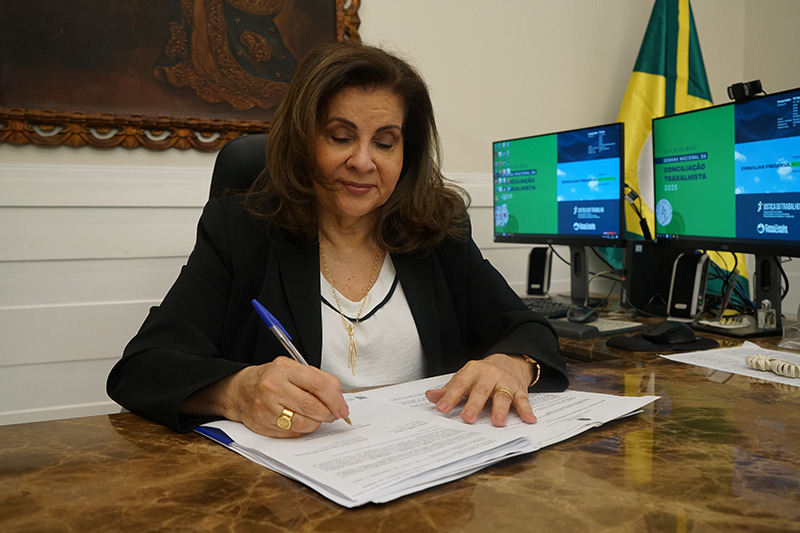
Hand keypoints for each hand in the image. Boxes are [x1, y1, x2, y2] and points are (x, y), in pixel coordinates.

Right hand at [183, 357, 350, 437]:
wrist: (239, 391)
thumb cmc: (270, 379)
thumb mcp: (292, 369)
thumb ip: (318, 378)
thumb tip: (340, 397)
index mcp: (284, 369)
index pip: (317, 384)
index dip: (334, 398)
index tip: (342, 407)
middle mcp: (273, 387)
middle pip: (311, 405)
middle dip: (328, 413)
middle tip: (335, 415)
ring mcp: (266, 407)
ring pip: (302, 423)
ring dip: (316, 423)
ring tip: (318, 418)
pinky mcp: (263, 424)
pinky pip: (291, 433)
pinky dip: (302, 430)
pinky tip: (301, 422)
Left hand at [424, 354, 535, 426]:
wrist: (509, 362)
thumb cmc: (482, 375)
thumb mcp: (464, 378)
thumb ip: (449, 389)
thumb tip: (430, 397)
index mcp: (472, 371)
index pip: (460, 384)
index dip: (450, 397)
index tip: (441, 409)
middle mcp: (489, 375)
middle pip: (481, 390)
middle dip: (474, 404)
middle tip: (467, 418)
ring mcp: (505, 383)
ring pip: (503, 395)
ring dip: (500, 409)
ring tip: (497, 422)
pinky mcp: (519, 390)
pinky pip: (523, 400)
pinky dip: (526, 410)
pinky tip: (529, 420)